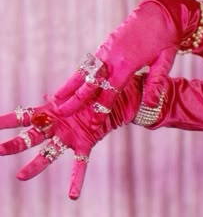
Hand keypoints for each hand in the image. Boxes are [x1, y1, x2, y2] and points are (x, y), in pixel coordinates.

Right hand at [0, 75, 142, 199]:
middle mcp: (56, 128)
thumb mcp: (71, 93)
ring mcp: (68, 138)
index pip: (24, 117)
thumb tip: (46, 96)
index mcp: (51, 113)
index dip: (7, 121)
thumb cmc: (87, 96)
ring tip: (21, 176)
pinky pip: (80, 164)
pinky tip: (72, 195)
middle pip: (31, 138)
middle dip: (15, 144)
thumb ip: (59, 97)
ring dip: (35, 165)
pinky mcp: (84, 144)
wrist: (106, 102)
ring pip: (49, 154)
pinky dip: (76, 179)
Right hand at [54, 0, 178, 117]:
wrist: (159, 12)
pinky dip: (78, 75)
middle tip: (62, 112)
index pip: (110, 92)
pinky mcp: (104, 45)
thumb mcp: (165, 61)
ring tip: (56, 98)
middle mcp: (111, 58)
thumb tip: (151, 105)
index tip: (93, 124)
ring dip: (69, 86)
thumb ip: (155, 83)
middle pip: (90, 83)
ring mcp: (106, 50)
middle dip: (76, 100)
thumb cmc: (164, 37)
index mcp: (126, 64)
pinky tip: (72, 82)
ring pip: (84, 72)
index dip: (101, 109)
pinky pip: (89, 64)